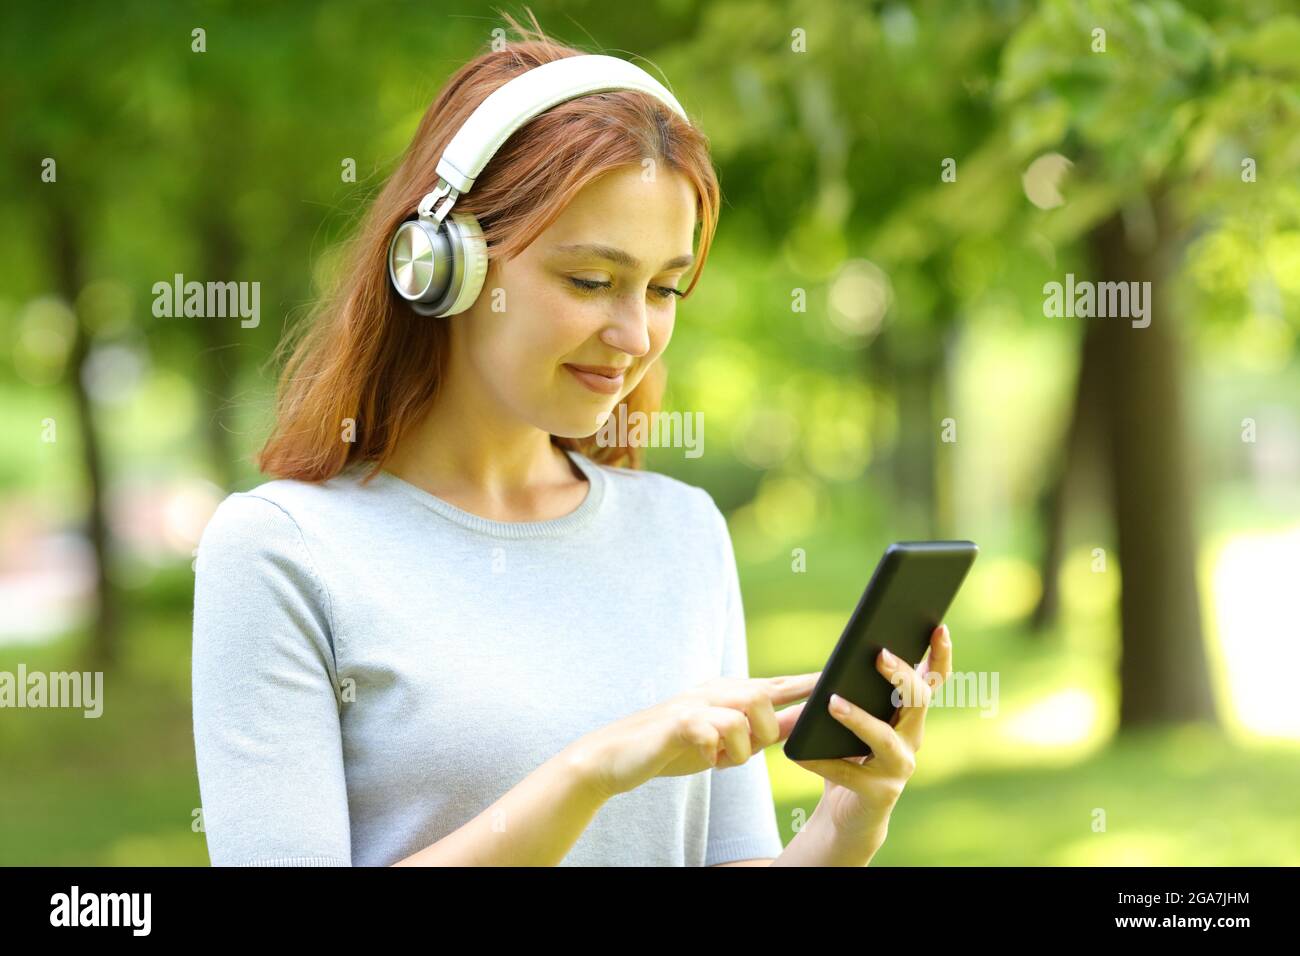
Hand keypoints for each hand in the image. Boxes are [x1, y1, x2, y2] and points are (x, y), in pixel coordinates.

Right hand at [575, 672, 820, 798]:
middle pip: (764, 695)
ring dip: (739, 747)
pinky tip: (703, 759)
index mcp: (729, 692)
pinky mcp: (678, 723)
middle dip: (765, 729)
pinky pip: (714, 732)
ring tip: (720, 760)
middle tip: (742, 751)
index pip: (776, 683)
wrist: (617, 756)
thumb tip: (804, 722)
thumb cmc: (676, 746)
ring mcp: (695, 704)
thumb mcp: (727, 740)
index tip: (839, 678)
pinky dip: (715, 752)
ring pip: (744, 714)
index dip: (806, 683)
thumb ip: (763, 730)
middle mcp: (714, 691)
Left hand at [795, 624, 951, 842]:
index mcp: (908, 716)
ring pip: (886, 738)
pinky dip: (824, 761)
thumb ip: (855, 692)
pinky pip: (850, 773)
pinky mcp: (881, 793)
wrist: (847, 814)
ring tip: (833, 703)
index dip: (940, 656)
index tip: (938, 627)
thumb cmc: (847, 754)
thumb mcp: (852, 719)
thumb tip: (841, 659)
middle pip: (917, 701)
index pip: (932, 681)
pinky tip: (801, 754)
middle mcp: (913, 738)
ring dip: (860, 719)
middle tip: (879, 655)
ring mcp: (900, 767)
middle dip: (901, 676)